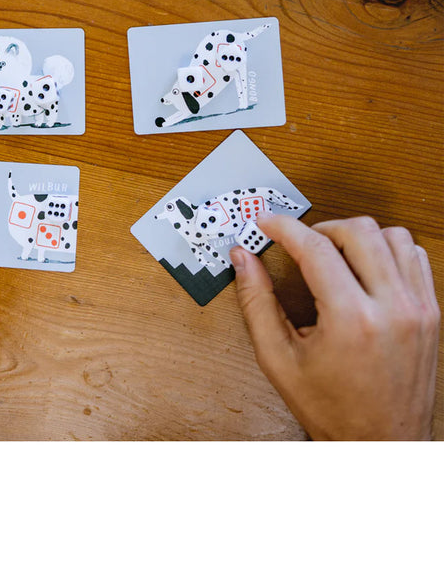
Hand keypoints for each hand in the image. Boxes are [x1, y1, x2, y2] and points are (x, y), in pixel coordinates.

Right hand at [230, 215, 439, 439]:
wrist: (382, 445)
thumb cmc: (331, 409)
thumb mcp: (278, 359)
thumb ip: (256, 302)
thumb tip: (243, 260)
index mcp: (350, 320)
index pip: (315, 248)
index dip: (285, 228)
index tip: (267, 223)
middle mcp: (392, 308)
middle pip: (358, 231)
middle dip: (320, 227)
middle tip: (299, 243)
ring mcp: (419, 309)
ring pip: (393, 236)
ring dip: (358, 236)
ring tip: (334, 254)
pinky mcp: (432, 313)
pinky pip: (416, 257)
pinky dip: (388, 250)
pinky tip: (364, 268)